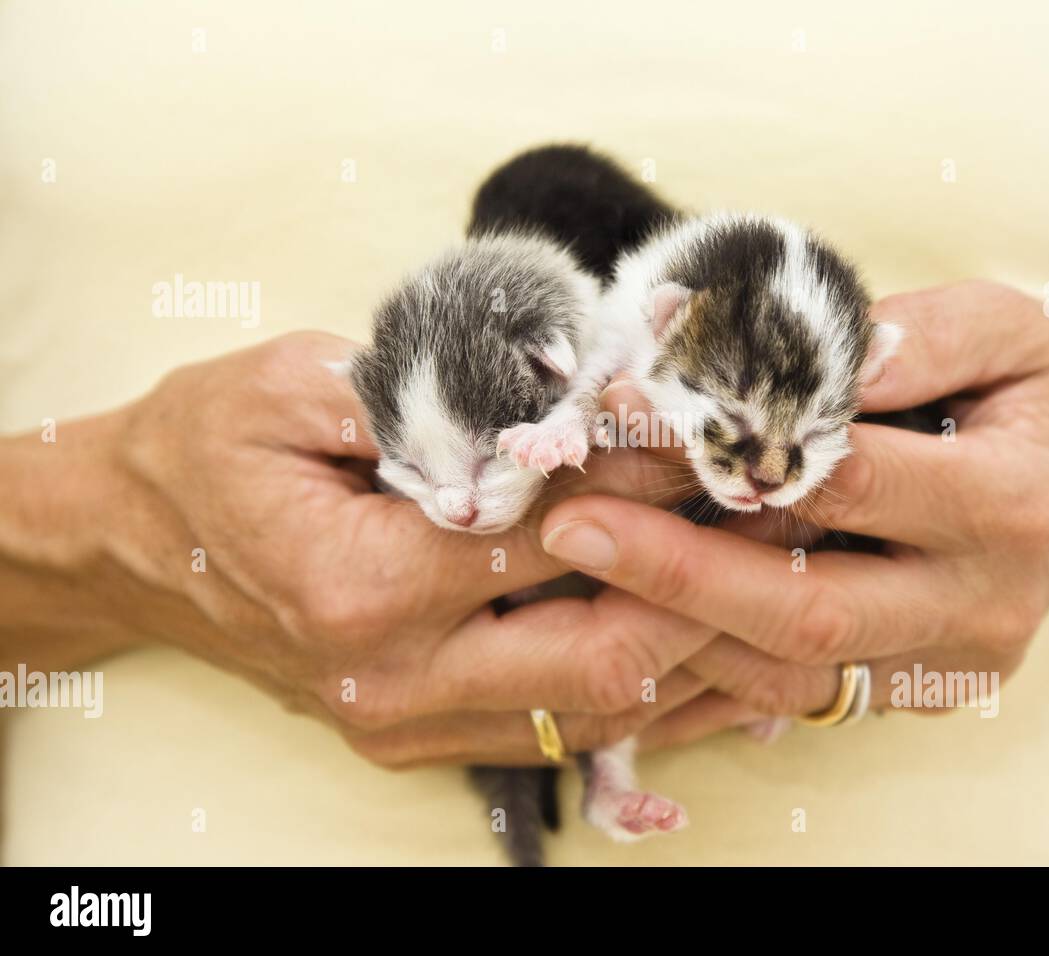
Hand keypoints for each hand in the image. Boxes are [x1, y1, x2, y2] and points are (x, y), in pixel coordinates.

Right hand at [0, 333, 756, 764]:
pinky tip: (708, 656)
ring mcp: (409, 724)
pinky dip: (643, 695)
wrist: (134, 545)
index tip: (720, 439)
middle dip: (708, 588)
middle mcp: (394, 677)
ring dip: (696, 650)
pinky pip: (562, 732)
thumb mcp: (298, 386)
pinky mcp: (419, 741)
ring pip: (599, 708)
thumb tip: (572, 401)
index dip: (652, 481)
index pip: (556, 531)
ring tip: (773, 586)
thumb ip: (433, 397)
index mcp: (363, 583)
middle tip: (779, 523)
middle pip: (604, 652)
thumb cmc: (208, 451)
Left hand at [538, 282, 1048, 715]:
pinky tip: (639, 638)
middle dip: (676, 574)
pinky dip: (715, 674)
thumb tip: (806, 356)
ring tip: (584, 580)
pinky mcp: (926, 689)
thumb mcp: (1006, 327)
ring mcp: (956, 662)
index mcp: (1012, 501)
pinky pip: (802, 698)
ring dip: (679, 632)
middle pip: (808, 608)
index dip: (728, 453)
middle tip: (571, 530)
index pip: (847, 482)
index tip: (626, 422)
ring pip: (794, 672)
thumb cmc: (1040, 391)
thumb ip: (916, 336)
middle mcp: (986, 602)